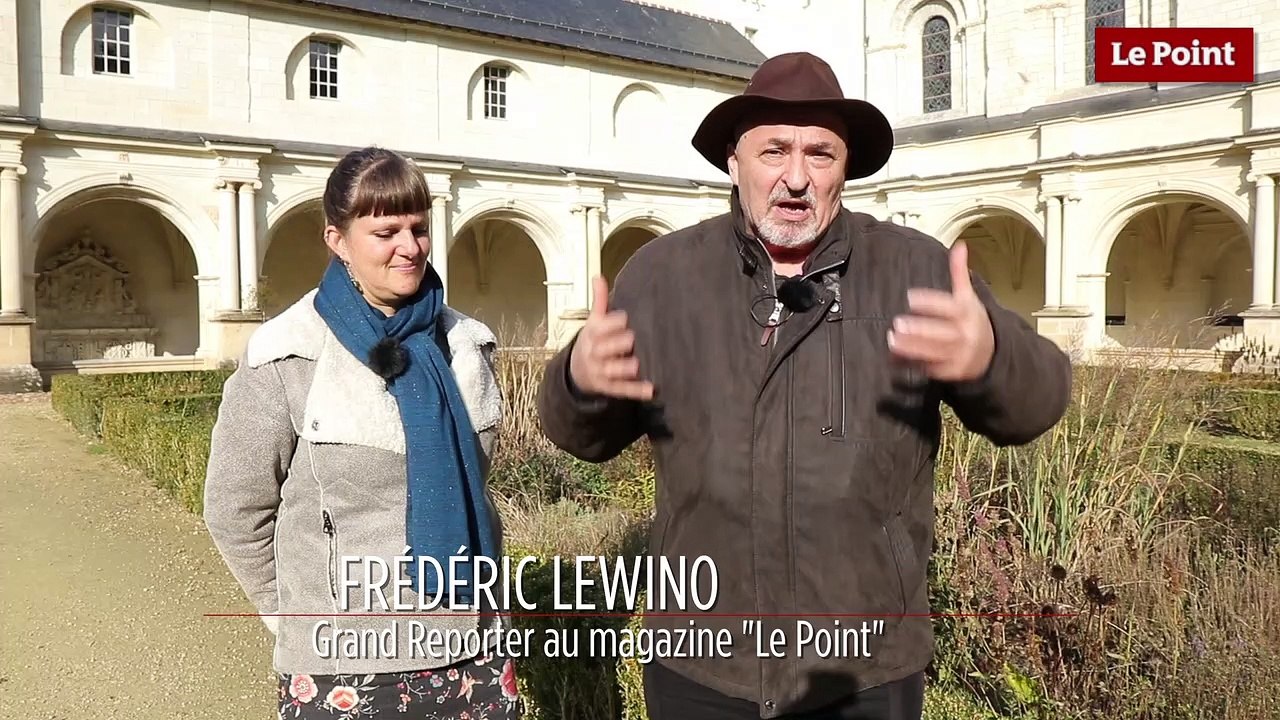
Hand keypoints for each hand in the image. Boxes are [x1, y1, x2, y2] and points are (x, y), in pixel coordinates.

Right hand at [568, 275, 654, 400]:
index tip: (625, 319)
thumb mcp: (593, 322)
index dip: (614, 323)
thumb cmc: (592, 342)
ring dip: (625, 368)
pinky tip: (651, 389)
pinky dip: (636, 390)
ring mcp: (601, 371)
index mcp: (592, 334)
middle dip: (620, 343)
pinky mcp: (609, 387)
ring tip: (638, 364)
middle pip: (607, 348)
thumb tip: (598, 277)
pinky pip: (622, 390)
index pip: (602, 327)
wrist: (576, 372)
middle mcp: (594, 353)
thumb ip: (599, 301)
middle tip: (634, 338)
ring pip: (613, 370)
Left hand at [887, 241, 994, 381]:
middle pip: (943, 332)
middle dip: (920, 329)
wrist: (991, 354)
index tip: (910, 297)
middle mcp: (966, 334)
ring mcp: (959, 355)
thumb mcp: (968, 296)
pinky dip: (912, 363)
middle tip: (898, 323)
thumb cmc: (972, 320)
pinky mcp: (951, 371)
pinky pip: (930, 367)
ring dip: (912, 347)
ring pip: (935, 352)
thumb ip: (959, 273)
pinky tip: (895, 358)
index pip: (950, 307)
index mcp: (968, 313)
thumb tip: (960, 245)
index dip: (930, 302)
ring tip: (892, 340)